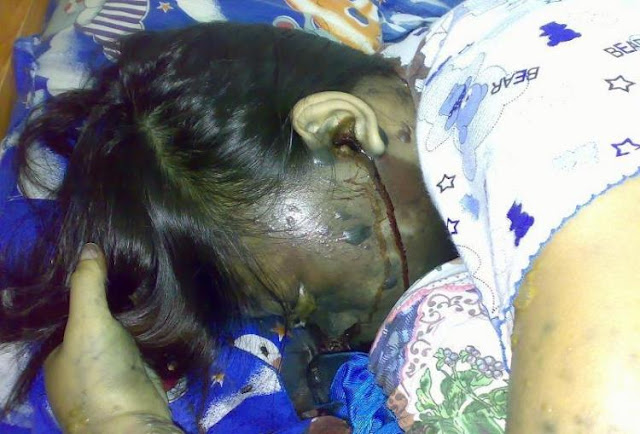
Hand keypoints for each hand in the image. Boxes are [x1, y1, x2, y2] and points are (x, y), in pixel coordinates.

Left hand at [44, 244, 181, 432]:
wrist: (131, 421)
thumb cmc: (98, 373)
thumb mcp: (86, 322)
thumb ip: (87, 284)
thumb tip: (89, 244)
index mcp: (60, 355)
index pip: (76, 312)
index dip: (93, 289)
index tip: (114, 264)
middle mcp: (83, 365)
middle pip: (104, 323)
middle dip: (120, 303)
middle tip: (141, 270)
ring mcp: (113, 373)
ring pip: (127, 335)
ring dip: (140, 317)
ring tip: (157, 283)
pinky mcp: (140, 378)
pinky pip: (146, 347)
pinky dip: (154, 333)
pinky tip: (166, 311)